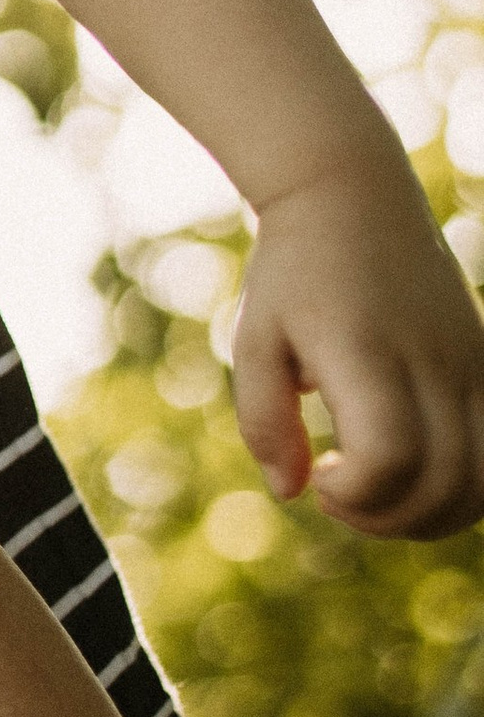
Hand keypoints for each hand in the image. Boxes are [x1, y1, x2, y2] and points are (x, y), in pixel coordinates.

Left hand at [234, 163, 483, 536]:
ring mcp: (472, 366)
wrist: (354, 195)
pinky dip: (466, 489)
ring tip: (377, 488)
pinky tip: (415, 471)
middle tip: (339, 492)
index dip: (355, 494)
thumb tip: (293, 492)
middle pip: (446, 487)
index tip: (320, 475)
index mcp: (368, 354)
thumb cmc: (294, 270)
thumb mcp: (255, 339)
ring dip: (433, 516)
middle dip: (388, 521)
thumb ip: (264, 421)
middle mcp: (434, 364)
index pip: (390, 459)